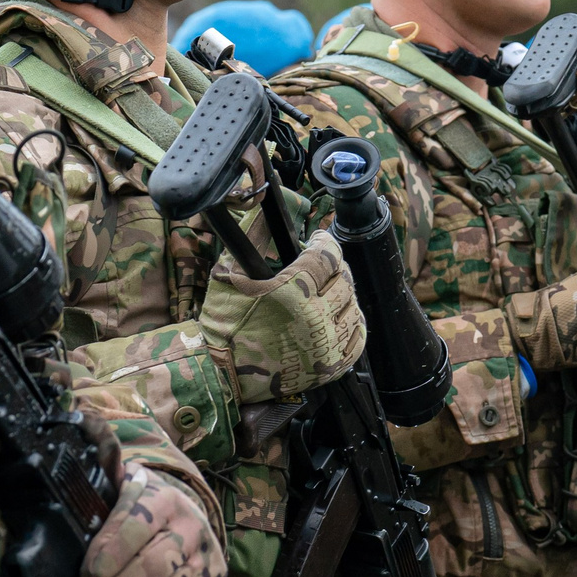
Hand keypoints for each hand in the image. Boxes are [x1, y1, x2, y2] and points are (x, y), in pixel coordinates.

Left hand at [77, 464, 226, 576]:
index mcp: (168, 500)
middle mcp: (194, 530)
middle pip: (155, 567)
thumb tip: (83, 430)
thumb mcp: (125, 483)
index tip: (86, 574)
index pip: (139, 525)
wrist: (187, 518)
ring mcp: (206, 565)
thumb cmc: (144, 506)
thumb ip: (105, 468)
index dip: (110, 553)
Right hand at [198, 229, 366, 402]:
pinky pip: (356, 341)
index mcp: (291, 291)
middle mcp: (314, 319)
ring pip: (354, 308)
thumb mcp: (229, 271)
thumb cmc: (223, 323)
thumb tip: (271, 202)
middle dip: (334, 268)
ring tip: (326, 293)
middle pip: (344, 280)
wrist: (220, 373)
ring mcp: (324, 346)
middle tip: (321, 267)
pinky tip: (336, 318)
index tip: (318, 240)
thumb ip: (254, 234)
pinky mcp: (329, 368)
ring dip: (342, 296)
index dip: (325, 242)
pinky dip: (350, 326)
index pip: (328, 255)